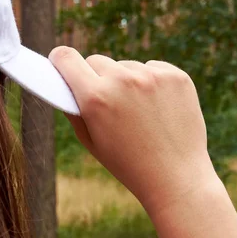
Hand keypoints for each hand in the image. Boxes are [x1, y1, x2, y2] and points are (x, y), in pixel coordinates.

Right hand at [49, 47, 218, 214]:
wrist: (176, 179)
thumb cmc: (128, 164)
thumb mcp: (90, 141)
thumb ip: (74, 109)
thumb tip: (65, 81)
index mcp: (95, 98)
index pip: (66, 58)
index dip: (59, 60)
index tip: (59, 61)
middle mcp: (122, 80)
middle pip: (96, 61)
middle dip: (96, 77)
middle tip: (105, 99)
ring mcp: (152, 77)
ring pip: (126, 66)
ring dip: (126, 80)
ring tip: (138, 111)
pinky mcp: (176, 77)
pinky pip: (153, 68)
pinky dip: (151, 82)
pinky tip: (158, 107)